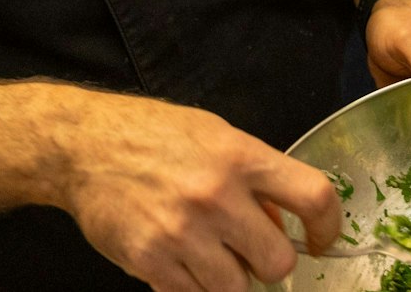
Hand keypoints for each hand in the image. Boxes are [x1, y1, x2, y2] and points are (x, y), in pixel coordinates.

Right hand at [59, 93, 340, 291]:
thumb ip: (253, 176)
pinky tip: (180, 262)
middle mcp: (216, 196)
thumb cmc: (152, 135)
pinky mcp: (152, 262)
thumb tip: (282, 222)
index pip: (313, 196)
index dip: (328, 227)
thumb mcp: (214, 135)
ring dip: (230, 281)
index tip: (320, 240)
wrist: (82, 147)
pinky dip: (193, 288)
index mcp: (239, 157)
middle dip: (268, 262)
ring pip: (237, 290)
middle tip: (249, 251)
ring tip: (210, 256)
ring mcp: (182, 233)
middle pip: (278, 261)